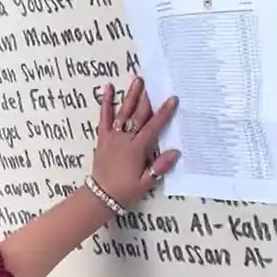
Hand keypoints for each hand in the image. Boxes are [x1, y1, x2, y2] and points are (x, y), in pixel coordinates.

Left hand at [92, 77, 179, 207]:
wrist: (100, 196)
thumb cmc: (125, 191)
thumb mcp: (146, 183)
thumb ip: (159, 167)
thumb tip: (175, 152)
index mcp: (136, 149)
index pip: (153, 127)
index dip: (163, 113)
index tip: (172, 99)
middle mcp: (124, 139)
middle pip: (138, 115)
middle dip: (147, 98)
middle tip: (153, 82)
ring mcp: (112, 136)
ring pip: (123, 112)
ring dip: (130, 95)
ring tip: (137, 80)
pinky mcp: (102, 137)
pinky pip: (104, 117)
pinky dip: (106, 102)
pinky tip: (108, 89)